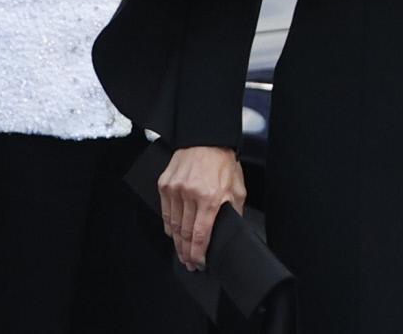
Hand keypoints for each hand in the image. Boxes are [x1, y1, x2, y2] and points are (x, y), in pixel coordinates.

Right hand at [158, 146, 244, 269]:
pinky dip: (168, 226)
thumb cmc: (222, 162)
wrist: (205, 139)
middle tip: (189, 263)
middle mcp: (190, 195)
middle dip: (187, 252)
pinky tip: (173, 234)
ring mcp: (175, 190)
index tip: (199, 263)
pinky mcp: (165, 184)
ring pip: (173, 225)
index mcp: (210, 198)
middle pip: (184, 233)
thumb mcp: (237, 188)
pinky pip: (165, 212)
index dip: (198, 253)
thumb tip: (232, 230)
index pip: (200, 235)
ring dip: (177, 243)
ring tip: (181, 253)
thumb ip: (234, 211)